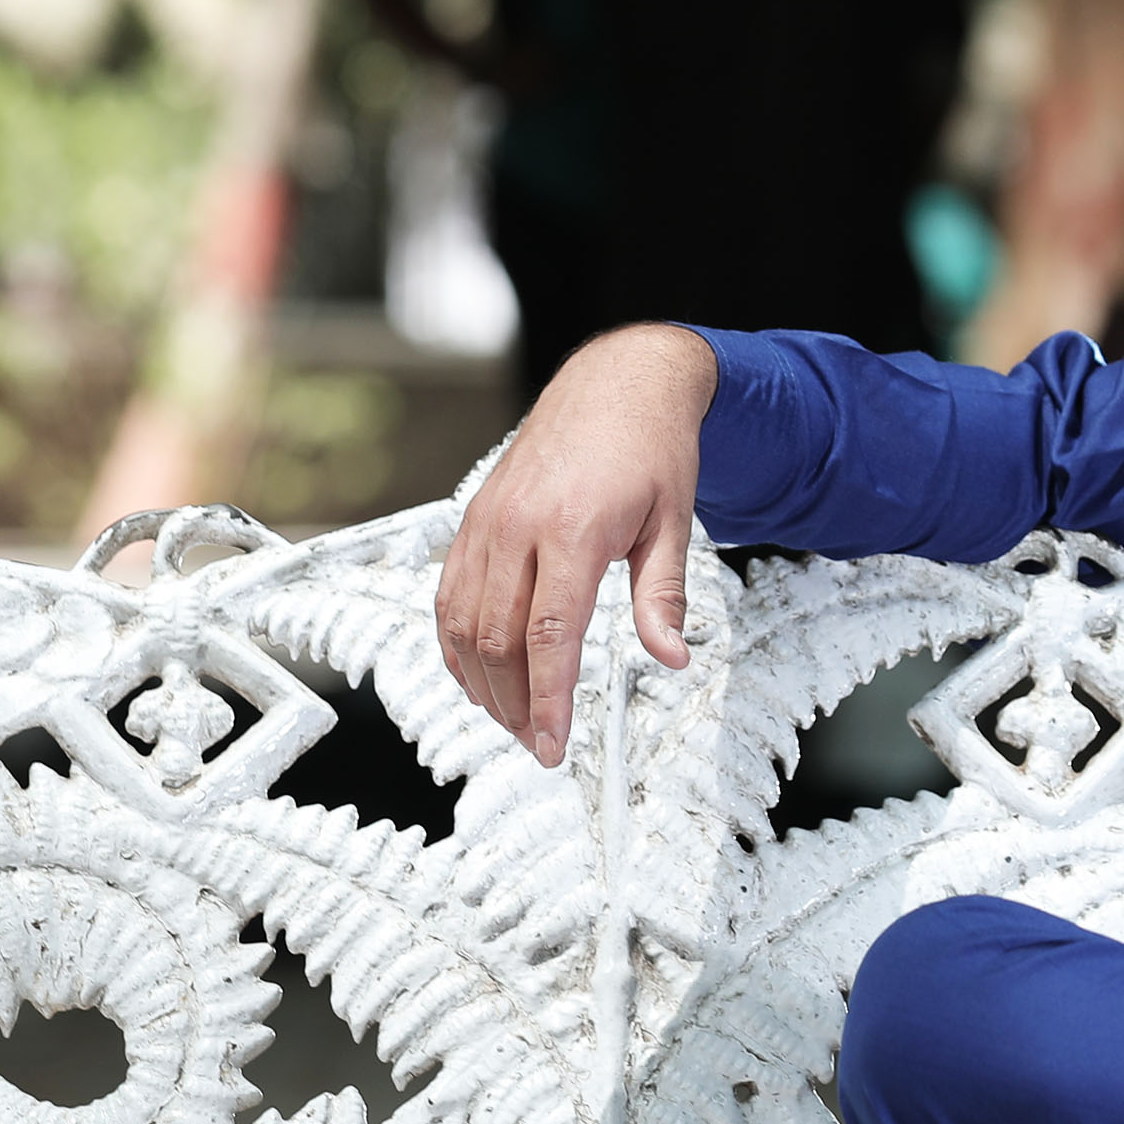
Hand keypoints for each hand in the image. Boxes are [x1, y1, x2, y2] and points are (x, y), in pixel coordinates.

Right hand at [436, 325, 716, 762]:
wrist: (618, 380)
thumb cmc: (650, 445)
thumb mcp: (674, 522)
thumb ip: (663, 597)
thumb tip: (672, 657)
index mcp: (572, 529)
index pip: (549, 636)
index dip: (547, 700)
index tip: (552, 743)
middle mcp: (518, 526)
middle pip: (498, 640)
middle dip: (513, 704)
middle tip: (537, 743)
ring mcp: (488, 521)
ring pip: (464, 622)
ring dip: (481, 683)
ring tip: (509, 719)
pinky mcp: (475, 519)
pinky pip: (449, 593)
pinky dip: (455, 642)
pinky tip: (474, 673)